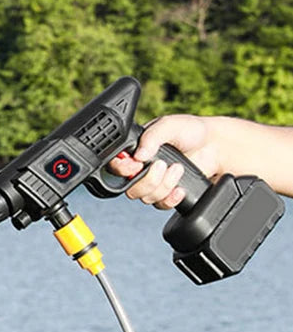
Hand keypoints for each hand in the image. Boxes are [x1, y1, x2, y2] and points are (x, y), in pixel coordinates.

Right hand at [107, 114, 222, 209]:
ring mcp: (154, 184)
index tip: (136, 165)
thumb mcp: (169, 125)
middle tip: (163, 165)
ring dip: (164, 185)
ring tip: (179, 169)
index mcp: (135, 151)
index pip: (115, 167)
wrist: (216, 146)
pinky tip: (181, 188)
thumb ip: (151, 137)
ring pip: (146, 198)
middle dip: (148, 180)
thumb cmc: (191, 131)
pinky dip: (171, 198)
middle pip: (130, 188)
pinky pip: (161, 205)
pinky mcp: (167, 194)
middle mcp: (141, 170)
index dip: (122, 170)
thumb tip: (138, 155)